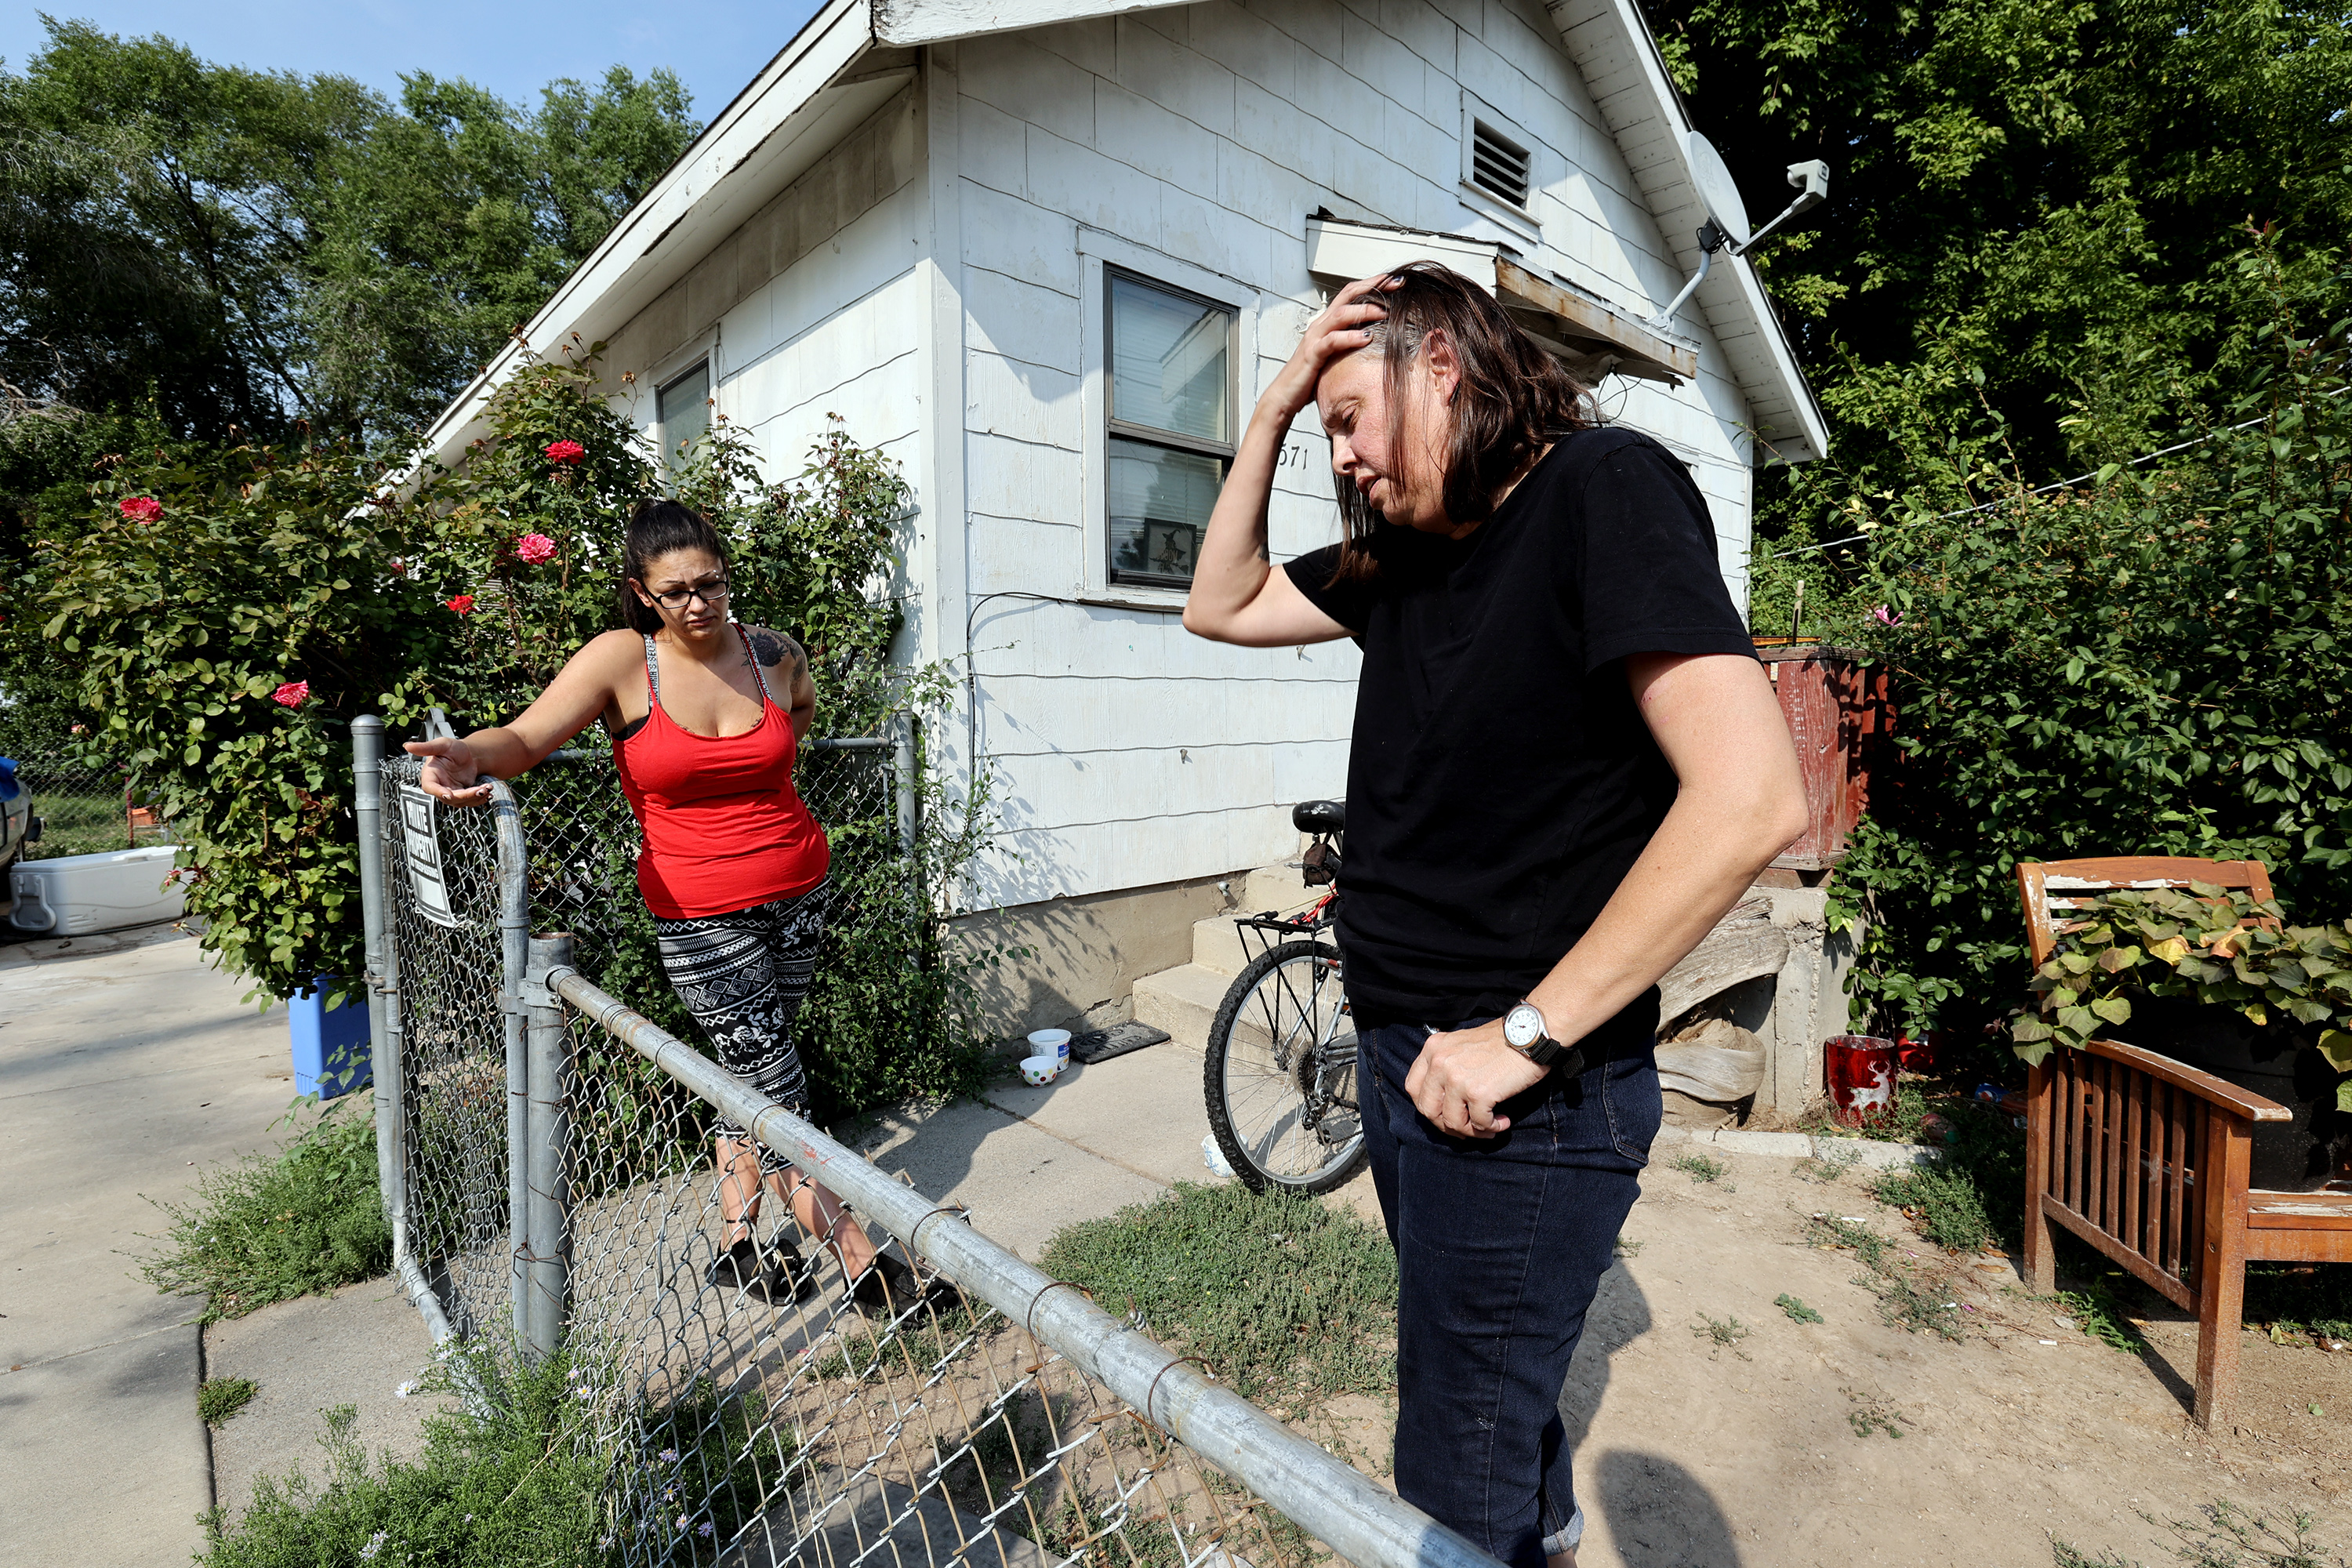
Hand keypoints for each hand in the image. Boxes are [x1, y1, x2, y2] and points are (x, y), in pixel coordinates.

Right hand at [403, 737, 492, 806]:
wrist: (469, 755)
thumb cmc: (453, 749)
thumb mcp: (441, 745)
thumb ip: (425, 747)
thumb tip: (407, 746)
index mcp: (430, 775)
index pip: (430, 787)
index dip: (438, 792)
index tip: (449, 794)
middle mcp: (439, 786)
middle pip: (449, 797)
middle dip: (466, 795)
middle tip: (480, 789)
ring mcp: (450, 792)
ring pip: (461, 802)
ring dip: (475, 797)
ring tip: (487, 787)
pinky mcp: (461, 796)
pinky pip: (469, 801)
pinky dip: (479, 798)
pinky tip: (488, 790)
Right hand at [1257, 273, 1399, 427]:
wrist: (1285, 395)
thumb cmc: (1310, 376)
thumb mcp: (1335, 355)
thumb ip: (1349, 343)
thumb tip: (1374, 340)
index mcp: (1328, 322)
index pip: (1352, 294)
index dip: (1373, 284)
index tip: (1396, 281)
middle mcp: (1321, 324)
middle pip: (1348, 294)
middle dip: (1374, 287)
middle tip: (1397, 283)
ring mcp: (1316, 337)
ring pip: (1341, 314)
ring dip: (1365, 310)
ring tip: (1385, 312)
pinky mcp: (1312, 354)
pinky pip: (1332, 341)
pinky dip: (1350, 337)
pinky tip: (1367, 338)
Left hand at [1405, 1019, 1550, 1137]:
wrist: (1530, 1033)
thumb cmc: (1502, 1041)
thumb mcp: (1461, 1044)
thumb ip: (1446, 1065)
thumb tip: (1443, 1102)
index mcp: (1433, 1049)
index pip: (1413, 1088)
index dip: (1428, 1107)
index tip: (1444, 1114)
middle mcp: (1440, 1062)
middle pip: (1428, 1110)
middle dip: (1447, 1125)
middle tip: (1467, 1128)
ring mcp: (1457, 1078)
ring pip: (1452, 1122)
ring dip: (1472, 1131)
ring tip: (1489, 1127)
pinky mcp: (1478, 1092)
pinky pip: (1479, 1124)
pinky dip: (1492, 1128)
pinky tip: (1503, 1121)